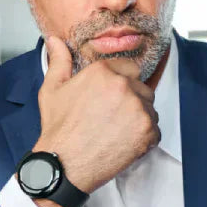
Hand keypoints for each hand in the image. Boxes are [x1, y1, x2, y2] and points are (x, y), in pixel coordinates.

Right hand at [33, 34, 160, 196]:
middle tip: (111, 117)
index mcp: (103, 72)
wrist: (64, 165)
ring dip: (138, 118)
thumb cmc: (59, 130)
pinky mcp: (148, 132)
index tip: (112, 96)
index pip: (128, 67)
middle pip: (141, 87)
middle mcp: (124, 86)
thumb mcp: (52, 90)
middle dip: (131, 100)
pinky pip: (154, 130)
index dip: (121, 81)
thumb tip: (55, 41)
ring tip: (116, 131)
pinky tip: (123, 142)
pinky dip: (144, 137)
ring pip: (149, 108)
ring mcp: (138, 109)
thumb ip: (59, 61)